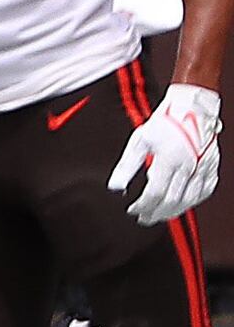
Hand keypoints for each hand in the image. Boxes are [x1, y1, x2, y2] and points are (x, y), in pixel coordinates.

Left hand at [118, 81, 223, 225]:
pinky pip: (205, 190)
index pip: (155, 193)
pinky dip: (193, 202)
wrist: (193, 107)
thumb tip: (115, 186)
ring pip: (190, 199)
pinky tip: (182, 204)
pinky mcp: (212, 166)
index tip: (133, 210)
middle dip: (156, 213)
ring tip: (160, 215)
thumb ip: (127, 165)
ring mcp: (203, 167)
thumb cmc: (167, 121)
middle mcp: (189, 165)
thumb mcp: (140, 140)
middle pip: (172, 201)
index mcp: (170, 159)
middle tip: (144, 218)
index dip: (143, 206)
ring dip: (174, 211)